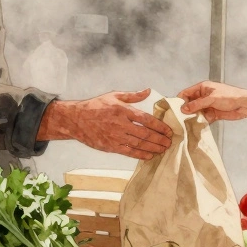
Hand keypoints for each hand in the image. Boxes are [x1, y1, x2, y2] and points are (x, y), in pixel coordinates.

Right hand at [38, 89, 171, 160]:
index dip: (160, 126)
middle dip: (160, 139)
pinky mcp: (110, 146)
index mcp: (123, 110)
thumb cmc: (95, 106)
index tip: (169, 131)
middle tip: (170, 142)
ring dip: (153, 148)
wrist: (76, 120)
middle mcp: (120, 124)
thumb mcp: (114, 96)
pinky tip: (150, 155)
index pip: (146, 120)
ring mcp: (115, 137)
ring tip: (163, 150)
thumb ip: (133, 96)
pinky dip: (141, 155)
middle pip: (145, 134)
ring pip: (139, 144)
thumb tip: (148, 91)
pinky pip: (129, 152)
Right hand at [178, 81, 246, 130]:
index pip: (186, 93)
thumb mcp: (211, 99)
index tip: (175, 110)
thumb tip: (183, 109)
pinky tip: (198, 126)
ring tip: (188, 124)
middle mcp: (203, 96)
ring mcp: (208, 105)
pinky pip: (203, 118)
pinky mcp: (212, 114)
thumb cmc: (230, 96)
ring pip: (196, 112)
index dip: (180, 101)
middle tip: (180, 119)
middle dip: (186, 111)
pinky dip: (200, 122)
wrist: (245, 105)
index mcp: (202, 88)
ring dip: (193, 117)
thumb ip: (197, 104)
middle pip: (190, 104)